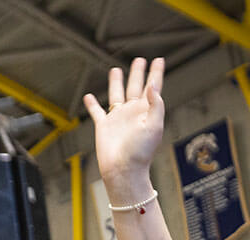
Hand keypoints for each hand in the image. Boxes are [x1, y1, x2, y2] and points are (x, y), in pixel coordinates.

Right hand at [83, 58, 165, 198]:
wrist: (123, 169)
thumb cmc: (140, 152)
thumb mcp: (154, 127)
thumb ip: (156, 105)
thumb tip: (153, 85)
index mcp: (146, 111)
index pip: (153, 87)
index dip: (156, 73)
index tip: (159, 60)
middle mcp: (133, 112)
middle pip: (135, 86)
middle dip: (138, 73)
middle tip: (140, 60)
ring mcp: (118, 119)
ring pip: (116, 94)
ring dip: (116, 82)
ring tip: (116, 70)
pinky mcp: (104, 126)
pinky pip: (97, 112)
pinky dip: (92, 104)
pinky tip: (89, 96)